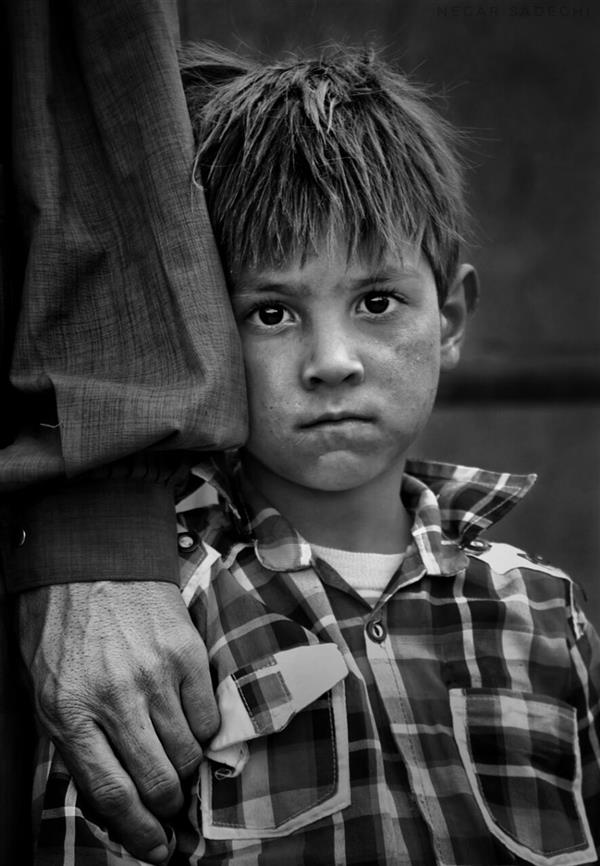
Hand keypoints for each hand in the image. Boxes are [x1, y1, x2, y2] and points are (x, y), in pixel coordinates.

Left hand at [18, 581, 218, 863]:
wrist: (89, 559)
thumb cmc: (61, 625)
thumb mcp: (45, 688)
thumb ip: (75, 738)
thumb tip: (112, 789)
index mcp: (69, 712)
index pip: (111, 793)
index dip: (138, 831)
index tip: (154, 848)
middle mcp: (114, 698)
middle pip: (158, 779)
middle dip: (168, 806)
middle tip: (171, 806)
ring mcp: (154, 674)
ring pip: (188, 751)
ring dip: (187, 768)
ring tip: (180, 762)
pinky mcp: (185, 652)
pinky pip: (208, 714)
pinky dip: (203, 729)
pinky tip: (190, 721)